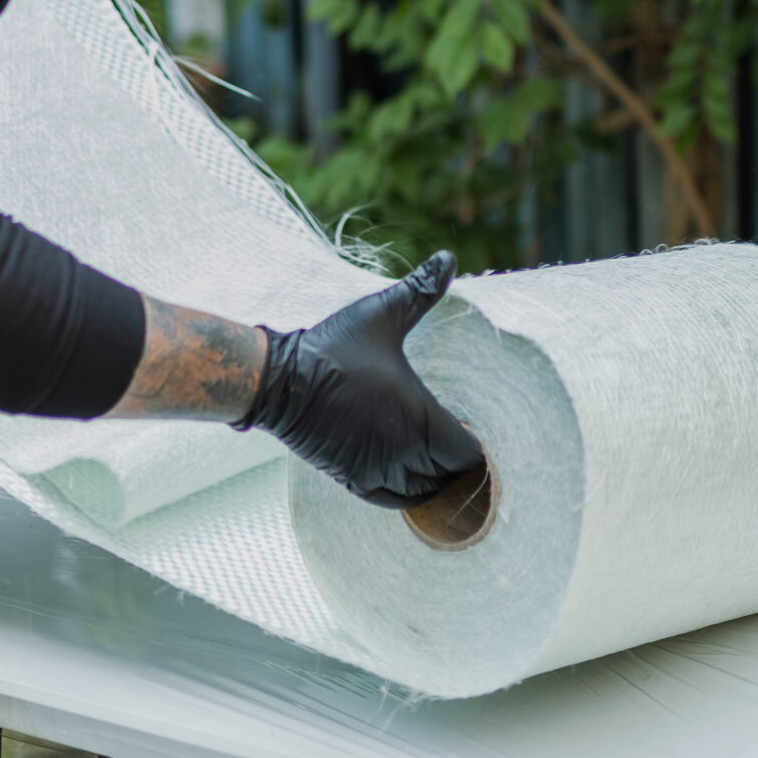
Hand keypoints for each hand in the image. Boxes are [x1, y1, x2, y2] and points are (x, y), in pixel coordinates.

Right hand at [235, 251, 484, 507]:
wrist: (281, 381)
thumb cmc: (335, 347)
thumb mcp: (382, 314)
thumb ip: (421, 290)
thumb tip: (448, 256)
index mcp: (420, 416)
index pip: (469, 453)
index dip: (476, 445)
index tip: (471, 428)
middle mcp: (404, 451)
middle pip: (451, 477)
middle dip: (457, 463)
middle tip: (454, 441)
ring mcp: (378, 469)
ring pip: (425, 492)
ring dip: (434, 479)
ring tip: (433, 457)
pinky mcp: (354, 479)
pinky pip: (395, 500)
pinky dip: (408, 492)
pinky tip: (409, 472)